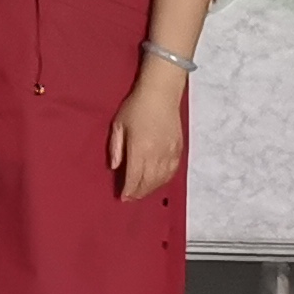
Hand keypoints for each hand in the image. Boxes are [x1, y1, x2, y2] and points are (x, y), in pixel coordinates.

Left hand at [111, 71, 184, 201]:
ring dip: (152, 189)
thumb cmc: (135, 107)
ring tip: (142, 193)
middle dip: (139, 192)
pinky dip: (165, 180)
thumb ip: (116, 148)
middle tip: (131, 198)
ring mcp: (170, 152)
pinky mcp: (179, 149)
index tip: (123, 198)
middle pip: (149, 181)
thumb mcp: (118, 126)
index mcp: (140, 148)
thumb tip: (114, 167)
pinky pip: (173, 171)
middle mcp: (156, 154)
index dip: (129, 190)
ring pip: (162, 178)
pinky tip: (158, 182)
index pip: (134, 176)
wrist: (160, 94)